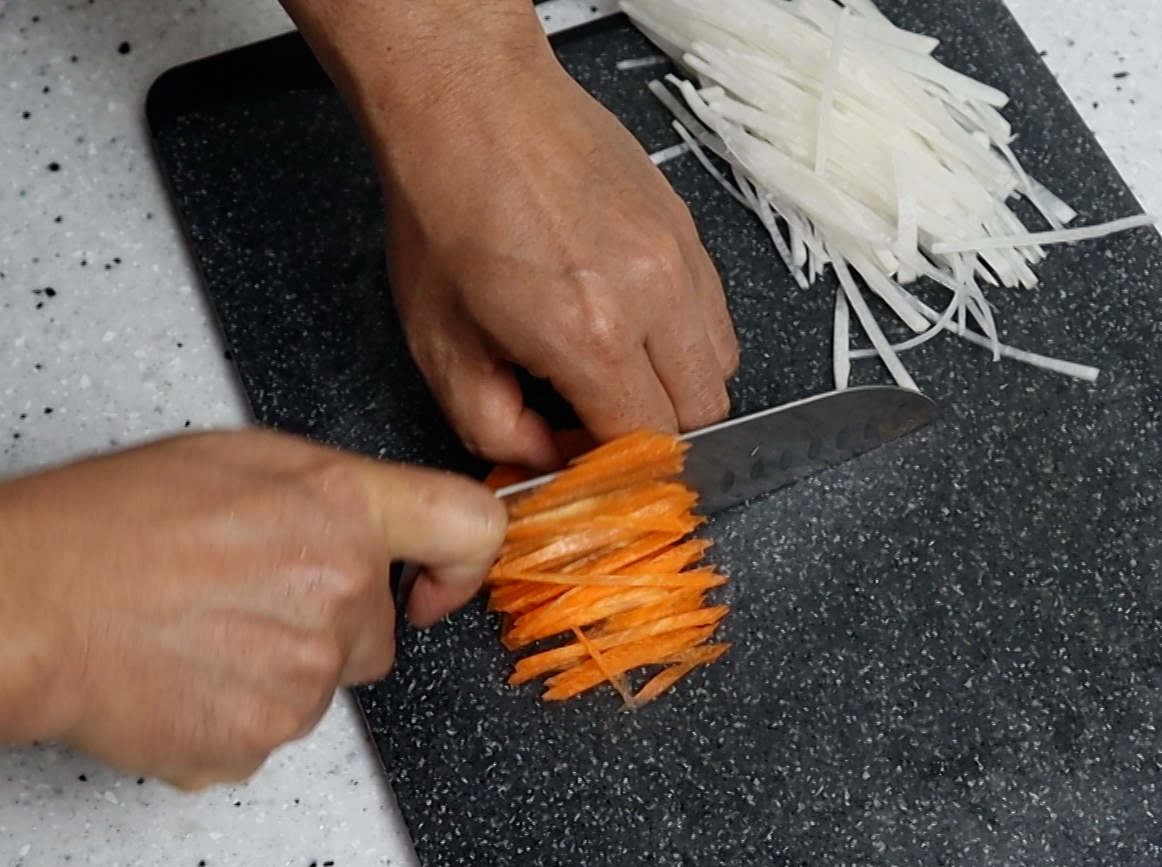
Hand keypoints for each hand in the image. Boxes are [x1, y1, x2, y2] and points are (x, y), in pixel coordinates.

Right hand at [0, 431, 504, 798]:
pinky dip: (228, 716)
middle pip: (377, 633)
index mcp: (340, 509)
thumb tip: (377, 532)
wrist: (20, 604)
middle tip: (236, 601)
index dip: (466, 563)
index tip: (441, 584)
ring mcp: (303, 676)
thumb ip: (329, 496)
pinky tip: (176, 676)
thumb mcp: (236, 460)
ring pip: (319, 687)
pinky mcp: (259, 740)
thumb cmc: (102, 523)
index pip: (472, 528)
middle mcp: (339, 592)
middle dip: (325, 625)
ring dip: (271, 671)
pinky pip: (266, 734)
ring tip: (189, 634)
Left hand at [284, 0, 739, 469]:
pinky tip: (632, 325)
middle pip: (702, 417)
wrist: (470, 104)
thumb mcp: (440, 345)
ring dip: (677, 388)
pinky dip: (686, 339)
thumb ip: (493, 427)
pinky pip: (716, 313)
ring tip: (616, 371)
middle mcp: (651, 295)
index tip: (583, 458)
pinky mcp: (688, 229)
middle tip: (598, 421)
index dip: (614, 466)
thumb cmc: (446, 207)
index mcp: (589, 333)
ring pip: (721, 367)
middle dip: (654, 435)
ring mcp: (680, 257)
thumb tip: (542, 460)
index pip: (644, 443)